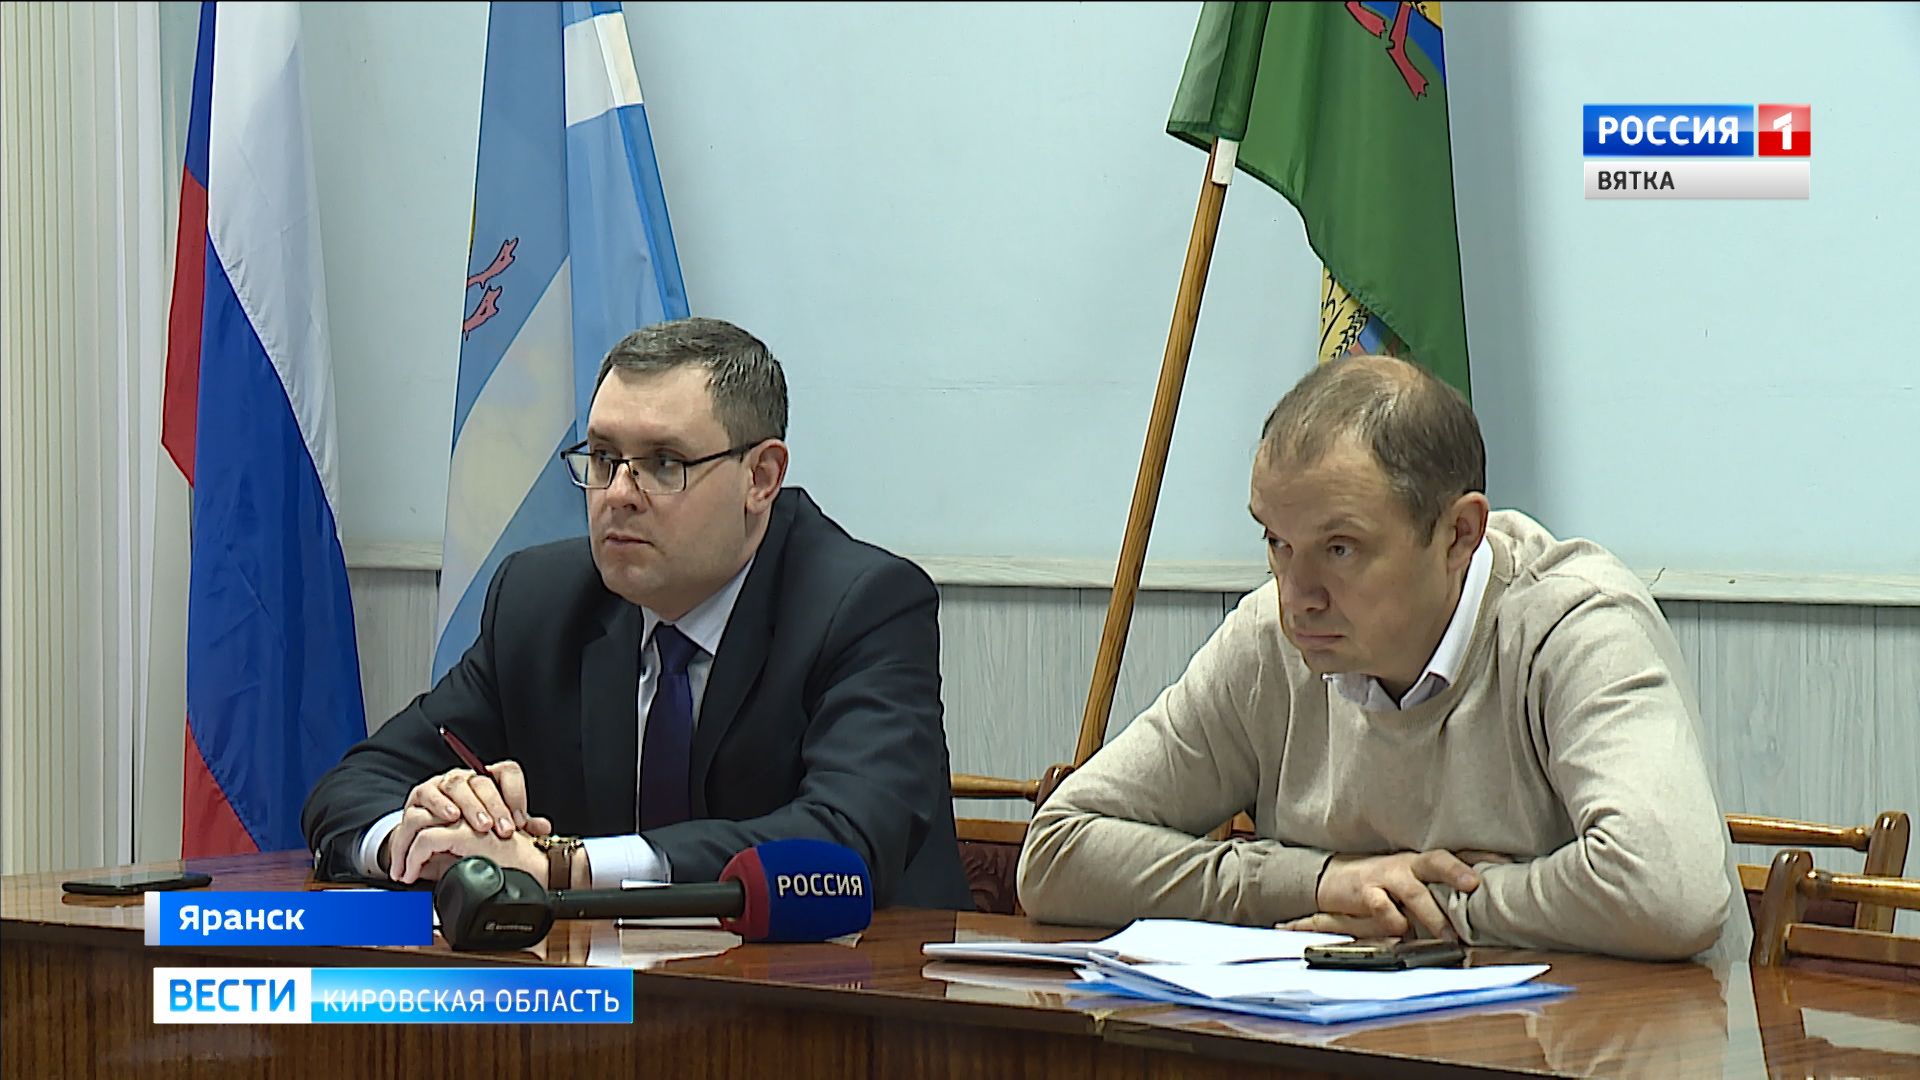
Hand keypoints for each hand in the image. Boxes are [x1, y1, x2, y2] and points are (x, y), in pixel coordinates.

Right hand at [382, 762, 551, 877]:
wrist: (428, 842)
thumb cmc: (465, 832)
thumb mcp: (493, 831)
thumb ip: (519, 829)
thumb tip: (543, 828)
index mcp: (488, 781)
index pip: (507, 772)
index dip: (516, 794)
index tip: (519, 822)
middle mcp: (466, 778)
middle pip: (482, 781)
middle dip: (495, 807)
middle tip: (503, 830)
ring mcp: (442, 784)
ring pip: (457, 785)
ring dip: (470, 806)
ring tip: (480, 826)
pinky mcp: (420, 795)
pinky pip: (428, 794)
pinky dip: (439, 806)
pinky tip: (450, 819)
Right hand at [1305, 849, 1485, 938]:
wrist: (1333, 879)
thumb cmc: (1381, 885)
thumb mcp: (1411, 884)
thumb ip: (1438, 894)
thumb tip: (1478, 910)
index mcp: (1422, 862)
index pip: (1457, 855)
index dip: (1483, 857)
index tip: (1508, 864)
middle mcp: (1407, 865)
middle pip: (1436, 860)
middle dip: (1455, 870)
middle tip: (1474, 885)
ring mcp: (1386, 876)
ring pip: (1414, 892)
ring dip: (1433, 915)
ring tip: (1449, 936)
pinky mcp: (1365, 892)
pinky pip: (1382, 907)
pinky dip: (1393, 921)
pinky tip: (1401, 931)